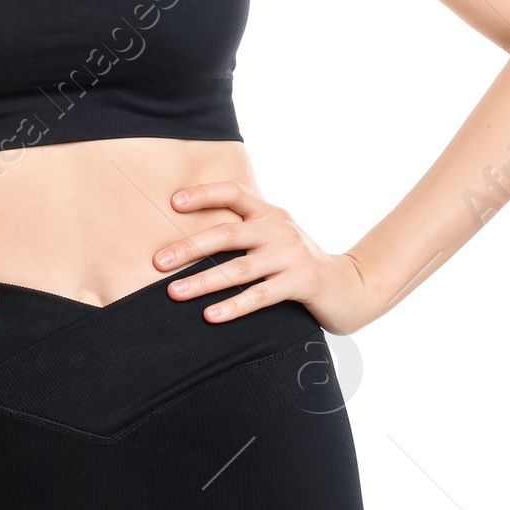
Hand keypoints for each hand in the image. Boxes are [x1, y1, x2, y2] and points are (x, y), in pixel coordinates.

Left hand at [154, 182, 376, 334]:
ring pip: (239, 268)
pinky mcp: (302, 282)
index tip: (173, 202)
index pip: (234, 192)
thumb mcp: (275, 239)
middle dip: (189, 248)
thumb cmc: (299, 264)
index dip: (204, 194)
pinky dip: (234, 306)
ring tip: (174, 293)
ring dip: (203, 282)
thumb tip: (190, 239)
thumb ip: (245, 233)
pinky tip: (210, 316)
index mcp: (269, 213)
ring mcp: (292, 254)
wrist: (351, 286)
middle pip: (228, 233)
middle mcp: (279, 228)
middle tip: (158, 262)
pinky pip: (261, 295)